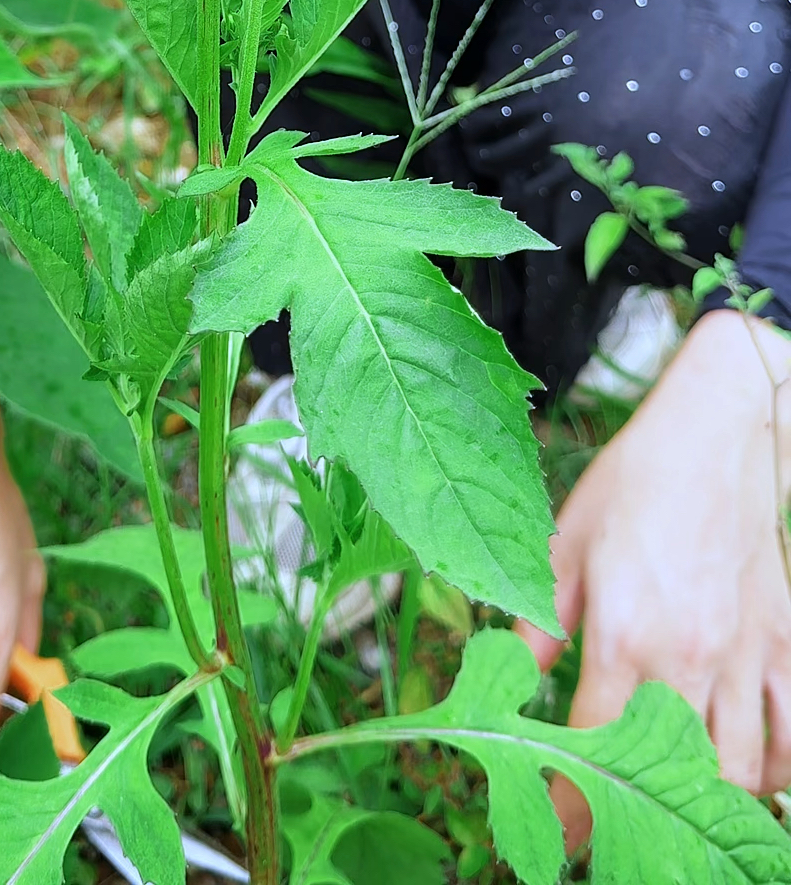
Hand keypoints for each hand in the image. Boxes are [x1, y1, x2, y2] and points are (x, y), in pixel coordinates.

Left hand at [517, 308, 790, 840]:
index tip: (557, 831)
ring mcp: (743, 654)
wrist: (713, 431)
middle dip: (643, 818)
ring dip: (709, 805)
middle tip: (620, 832)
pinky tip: (754, 782)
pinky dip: (778, 771)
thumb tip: (502, 682)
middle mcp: (687, 656)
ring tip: (680, 816)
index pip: (592, 751)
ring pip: (740, 771)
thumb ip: (535, 625)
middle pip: (671, 777)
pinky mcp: (783, 641)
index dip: (572, 803)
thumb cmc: (631, 482)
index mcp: (622, 634)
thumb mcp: (562, 544)